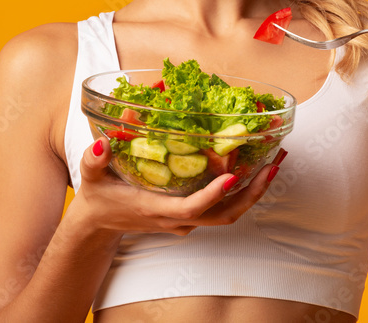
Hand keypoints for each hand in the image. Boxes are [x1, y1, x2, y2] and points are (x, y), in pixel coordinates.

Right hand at [68, 137, 284, 236]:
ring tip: (275, 162)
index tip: (232, 176)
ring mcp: (187, 220)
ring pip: (228, 213)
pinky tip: (256, 167)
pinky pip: (223, 207)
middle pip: (223, 215)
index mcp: (156, 209)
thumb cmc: (98, 197)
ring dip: (254, 191)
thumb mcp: (91, 177)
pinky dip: (243, 190)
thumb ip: (94, 160)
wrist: (99, 223)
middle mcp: (177, 218)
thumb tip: (101, 144)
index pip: (192, 207)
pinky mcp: (192, 215)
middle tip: (273, 165)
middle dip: (252, 193)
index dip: (213, 195)